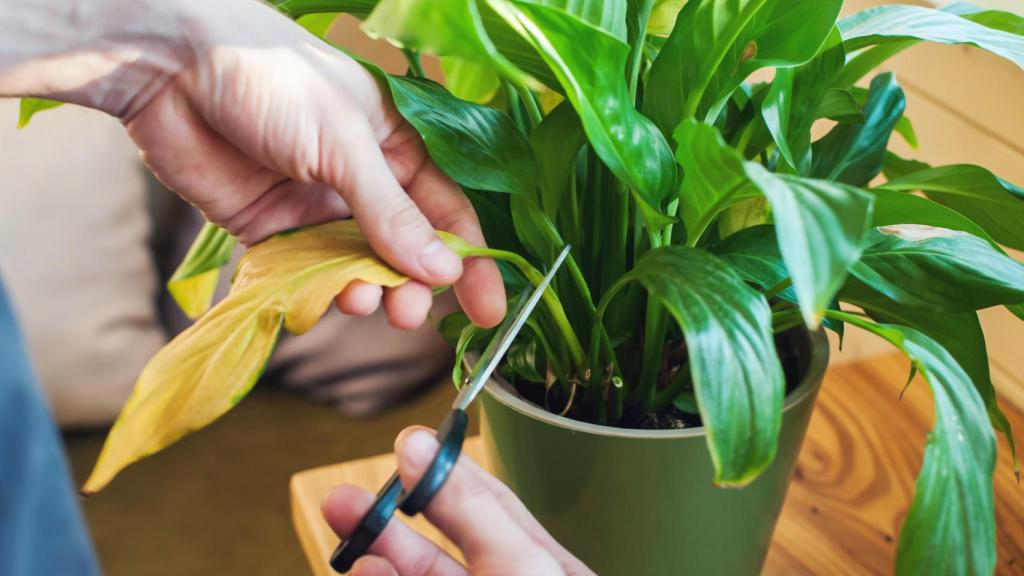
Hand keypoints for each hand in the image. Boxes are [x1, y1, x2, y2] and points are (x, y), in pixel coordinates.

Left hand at [0, 0, 504, 329]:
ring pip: (356, 267)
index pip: (445, 211)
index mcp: (392, 146)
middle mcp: (359, 181)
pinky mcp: (269, 229)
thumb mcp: (346, 142)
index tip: (487, 310)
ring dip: (366, 291)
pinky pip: (306, 273)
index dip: (469, 261)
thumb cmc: (272, 82)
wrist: (171, 71)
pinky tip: (325, 300)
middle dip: (412, 286)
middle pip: (402, 249)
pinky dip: (319, 293)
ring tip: (363, 302)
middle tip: (410, 316)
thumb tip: (443, 270)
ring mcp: (314, 207)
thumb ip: (392, 212)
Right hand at [322, 428, 592, 575]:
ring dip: (378, 558)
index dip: (443, 473)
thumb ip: (468, 509)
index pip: (488, 507)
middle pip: (437, 551)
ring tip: (350, 542)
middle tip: (340, 499)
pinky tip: (367, 574)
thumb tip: (418, 444)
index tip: (404, 445)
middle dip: (387, 522)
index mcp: (543, 568)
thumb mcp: (521, 564)